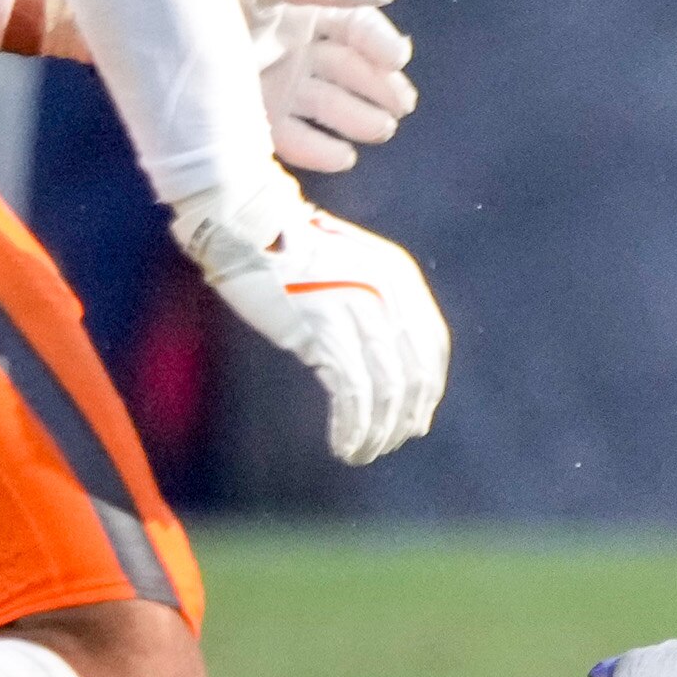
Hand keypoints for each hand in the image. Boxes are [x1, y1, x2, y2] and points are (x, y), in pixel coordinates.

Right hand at [177, 191, 449, 463]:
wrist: (244, 224)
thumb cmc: (288, 250)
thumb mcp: (348, 270)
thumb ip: (373, 306)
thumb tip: (387, 365)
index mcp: (400, 276)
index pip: (432, 344)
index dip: (427, 388)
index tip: (415, 419)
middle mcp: (389, 291)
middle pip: (414, 372)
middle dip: (405, 417)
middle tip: (389, 444)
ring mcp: (357, 309)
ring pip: (386, 389)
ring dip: (377, 431)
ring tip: (362, 453)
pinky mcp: (322, 328)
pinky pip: (351, 391)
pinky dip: (353, 425)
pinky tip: (343, 445)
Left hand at [229, 0, 414, 172]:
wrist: (141, 24)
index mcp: (306, 12)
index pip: (358, 30)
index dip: (380, 44)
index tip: (396, 60)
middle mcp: (298, 50)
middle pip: (351, 73)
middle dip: (380, 89)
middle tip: (400, 107)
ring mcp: (278, 86)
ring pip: (330, 107)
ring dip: (358, 120)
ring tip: (379, 131)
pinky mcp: (255, 118)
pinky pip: (294, 137)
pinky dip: (319, 150)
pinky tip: (344, 158)